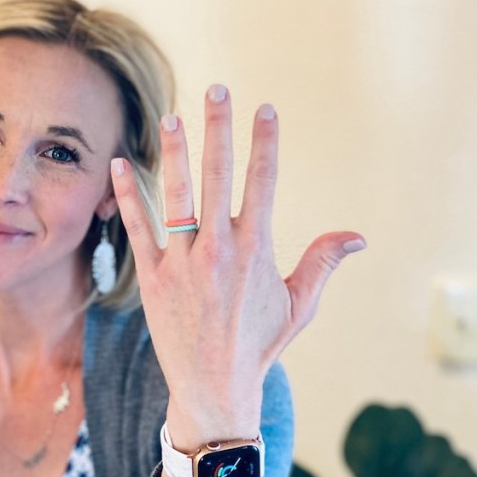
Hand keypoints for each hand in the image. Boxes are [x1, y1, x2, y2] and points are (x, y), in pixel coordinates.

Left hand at [110, 85, 363, 476]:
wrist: (214, 386)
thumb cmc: (258, 345)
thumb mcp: (299, 305)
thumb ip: (322, 263)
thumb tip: (357, 236)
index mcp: (256, 250)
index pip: (263, 182)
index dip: (264, 143)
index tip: (265, 109)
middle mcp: (219, 250)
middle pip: (220, 176)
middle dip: (219, 129)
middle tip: (217, 90)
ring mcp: (183, 262)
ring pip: (176, 196)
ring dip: (173, 153)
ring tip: (169, 117)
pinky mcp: (153, 278)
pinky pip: (138, 229)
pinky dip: (127, 196)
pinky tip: (119, 165)